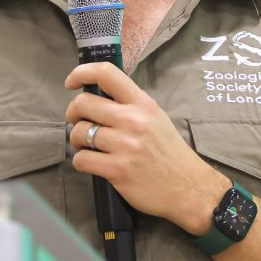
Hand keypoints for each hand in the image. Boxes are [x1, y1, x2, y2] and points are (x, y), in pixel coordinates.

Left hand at [64, 63, 231, 234]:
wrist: (189, 188)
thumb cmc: (170, 153)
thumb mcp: (156, 119)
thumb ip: (131, 106)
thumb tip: (99, 98)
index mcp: (143, 104)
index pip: (107, 73)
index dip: (81, 72)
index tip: (71, 82)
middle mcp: (133, 121)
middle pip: (83, 103)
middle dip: (72, 113)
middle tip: (77, 121)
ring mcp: (125, 146)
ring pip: (79, 133)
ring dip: (77, 140)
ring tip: (87, 145)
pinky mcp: (118, 170)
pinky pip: (81, 159)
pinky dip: (81, 161)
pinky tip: (92, 162)